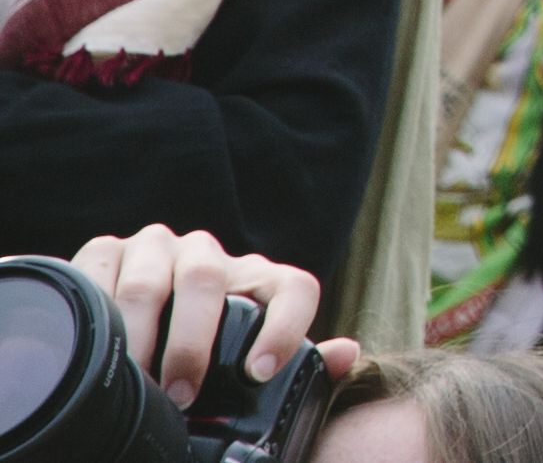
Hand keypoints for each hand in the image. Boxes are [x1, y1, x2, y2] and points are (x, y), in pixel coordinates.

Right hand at [61, 233, 345, 400]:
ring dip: (141, 337)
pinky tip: (96, 344)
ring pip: (150, 283)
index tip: (260, 373)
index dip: (284, 328)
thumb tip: (347, 354)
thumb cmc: (200, 346)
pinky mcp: (106, 251)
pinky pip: (100, 273)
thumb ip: (296, 359)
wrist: (131, 317)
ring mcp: (156, 248)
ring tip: (138, 381)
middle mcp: (209, 254)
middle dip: (193, 344)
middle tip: (182, 394)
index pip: (292, 289)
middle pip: (208, 282)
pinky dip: (96, 312)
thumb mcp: (244, 354)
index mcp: (258, 278)